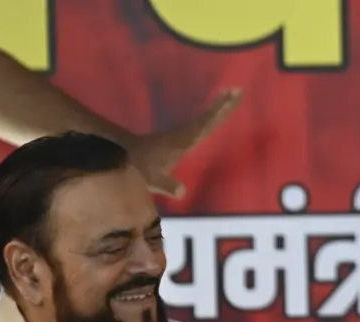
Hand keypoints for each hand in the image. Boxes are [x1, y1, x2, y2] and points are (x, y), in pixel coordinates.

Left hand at [126, 88, 241, 197]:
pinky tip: (212, 116)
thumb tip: (182, 192)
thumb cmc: (139, 169)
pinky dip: (208, 117)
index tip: (229, 95)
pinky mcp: (178, 137)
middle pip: (208, 117)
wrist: (122, 158)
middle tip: (237, 90)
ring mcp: (181, 134)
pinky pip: (198, 124)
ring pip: (204, 118)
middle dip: (222, 105)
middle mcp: (185, 134)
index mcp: (183, 140)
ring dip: (217, 108)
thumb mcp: (153, 180)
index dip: (218, 110)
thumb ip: (167, 185)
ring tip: (229, 95)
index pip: (205, 123)